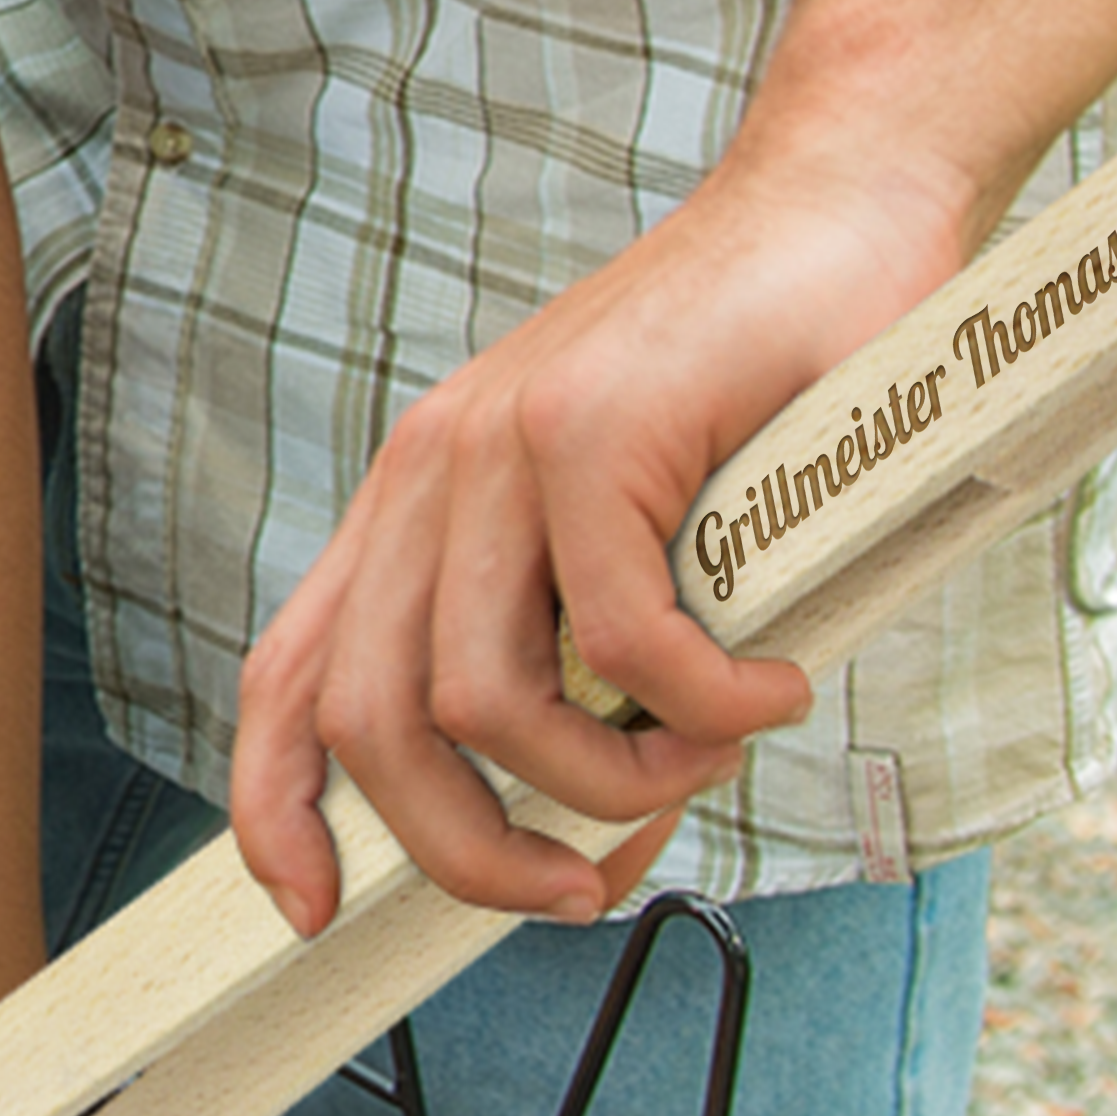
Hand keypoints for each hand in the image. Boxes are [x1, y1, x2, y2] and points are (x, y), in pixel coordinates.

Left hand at [231, 158, 965, 933]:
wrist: (838, 208)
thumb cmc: (756, 392)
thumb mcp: (640, 555)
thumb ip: (591, 688)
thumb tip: (597, 851)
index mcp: (417, 506)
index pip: (292, 675)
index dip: (278, 808)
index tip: (318, 907)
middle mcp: (433, 474)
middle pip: (374, 724)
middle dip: (468, 851)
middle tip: (576, 885)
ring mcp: (501, 443)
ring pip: (485, 702)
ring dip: (607, 783)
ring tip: (707, 760)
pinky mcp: (594, 429)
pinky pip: (622, 641)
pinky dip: (704, 705)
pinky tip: (770, 690)